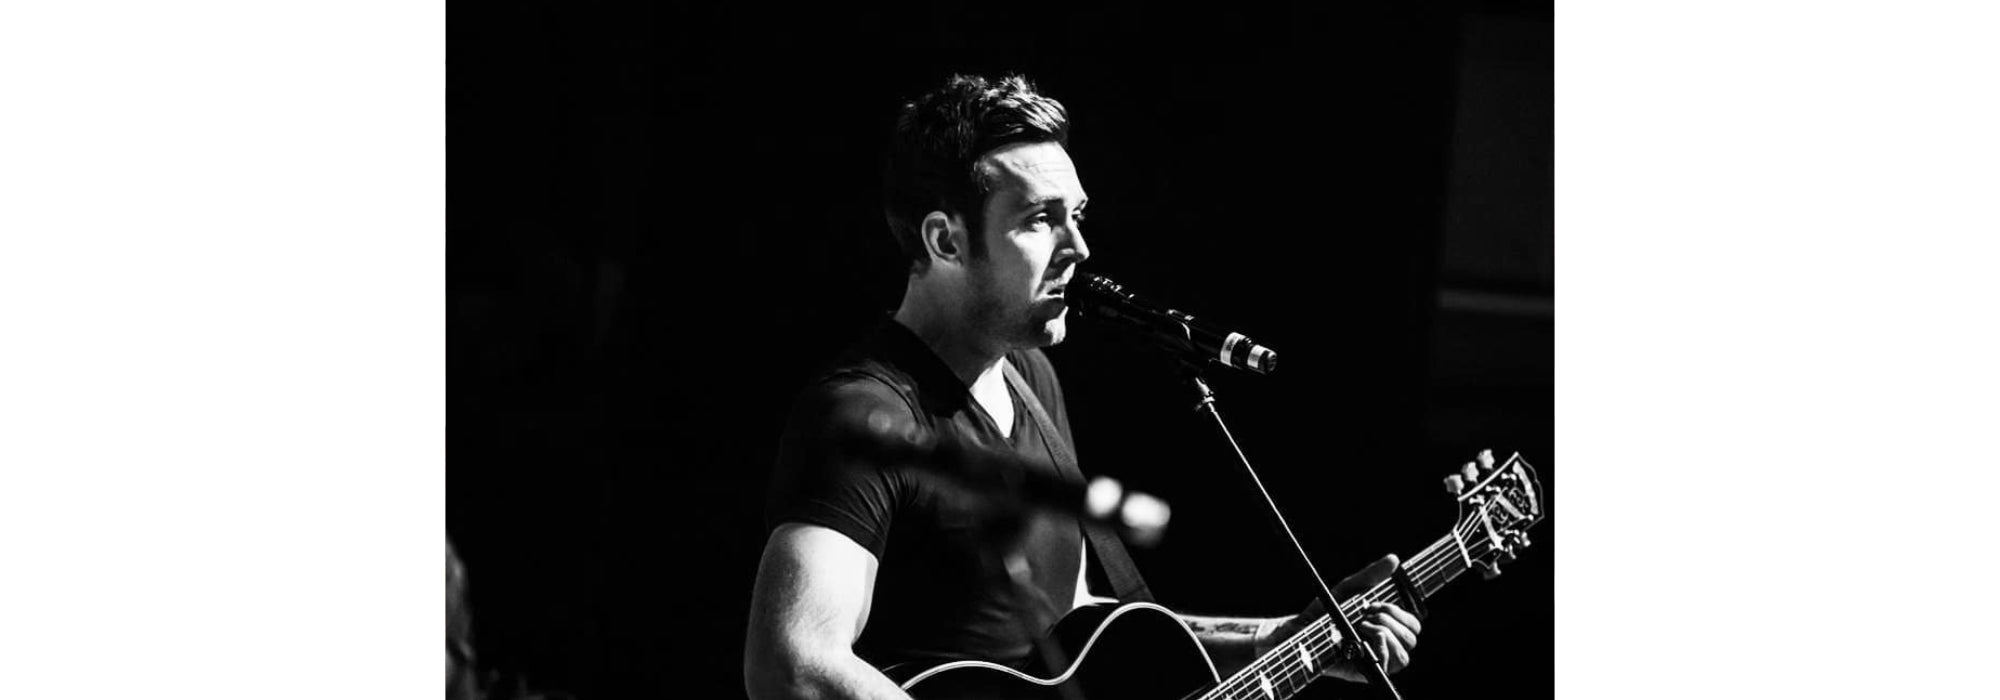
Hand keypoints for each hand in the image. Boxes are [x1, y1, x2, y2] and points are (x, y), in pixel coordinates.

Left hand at [1266, 555, 1422, 680]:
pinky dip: (1378, 649)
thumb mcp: (1349, 590)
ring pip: (1403, 655)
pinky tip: (1359, 641)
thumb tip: (1394, 559)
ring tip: (1360, 627)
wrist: (1300, 631)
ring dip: (1383, 634)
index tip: (1374, 604)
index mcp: (1387, 629)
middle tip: (1365, 614)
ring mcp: (1376, 662)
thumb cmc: (1324, 612)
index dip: (1400, 613)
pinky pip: (1388, 666)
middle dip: (1389, 621)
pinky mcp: (1366, 674)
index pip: (1413, 626)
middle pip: (1411, 639)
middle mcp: (1385, 647)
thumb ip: (1371, 576)